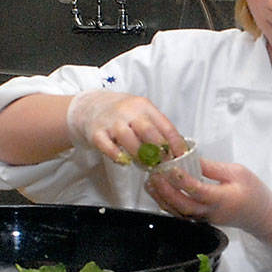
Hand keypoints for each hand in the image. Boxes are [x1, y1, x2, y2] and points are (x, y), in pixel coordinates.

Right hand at [65, 89, 186, 163]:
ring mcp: (111, 122)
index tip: (181, 156)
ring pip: (129, 139)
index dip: (175, 143)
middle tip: (165, 165)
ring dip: (140, 155)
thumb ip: (156, 128)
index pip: (165, 125)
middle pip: (148, 132)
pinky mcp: (96, 133)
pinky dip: (118, 156)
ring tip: (146, 165)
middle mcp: (128, 111)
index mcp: (144, 106)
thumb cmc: (121, 113)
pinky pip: (108, 147)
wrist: (89, 106)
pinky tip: (125, 162)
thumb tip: (176, 149)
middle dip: (159, 151)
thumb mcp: (141, 113)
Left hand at [146, 158, 271, 260]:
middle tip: (154, 174)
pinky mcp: (202, 220)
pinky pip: (181, 214)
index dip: (182, 180)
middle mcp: (211, 212)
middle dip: (166, 190)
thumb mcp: (237, 172)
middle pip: (183, 205)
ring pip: (179, 212)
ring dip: (163, 198)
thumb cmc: (253, 191)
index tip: (170, 167)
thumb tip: (190, 158)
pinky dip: (168, 204)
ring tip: (151, 182)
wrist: (261, 216)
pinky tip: (159, 193)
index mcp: (223, 198)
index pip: (198, 190)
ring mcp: (205, 219)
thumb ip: (212, 167)